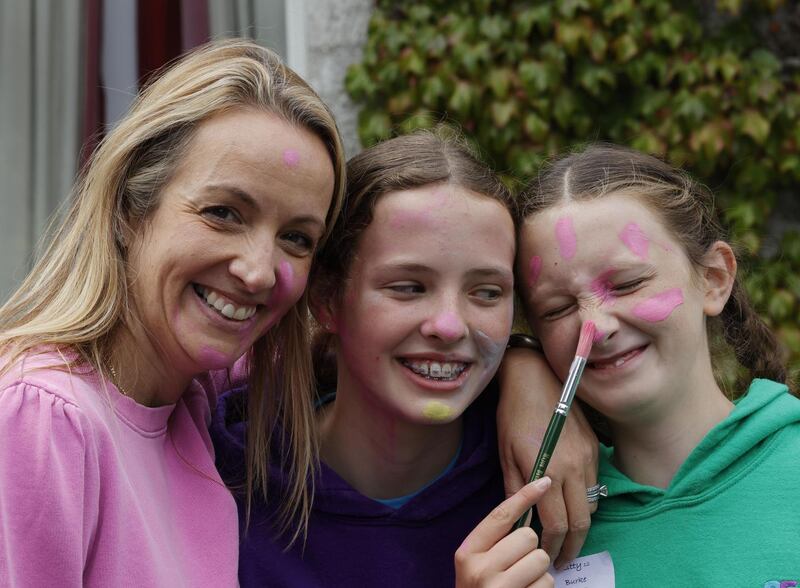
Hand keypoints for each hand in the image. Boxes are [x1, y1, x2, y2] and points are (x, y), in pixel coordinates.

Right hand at [455, 478, 553, 587]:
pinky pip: (547, 584)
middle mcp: (479, 569)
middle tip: (517, 565)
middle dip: (530, 550)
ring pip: (542, 560)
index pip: (501, 515)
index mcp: (467, 552)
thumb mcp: (475, 564)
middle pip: (528, 536)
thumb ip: (494, 541)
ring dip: (539, 572)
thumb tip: (527, 508)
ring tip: (522, 583)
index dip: (525, 496)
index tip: (545, 480)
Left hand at [496, 348, 598, 566]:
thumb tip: (521, 520)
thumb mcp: (506, 454)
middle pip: (582, 521)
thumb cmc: (512, 414)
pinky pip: (596, 483)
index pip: (557, 524)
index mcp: (549, 471)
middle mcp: (575, 467)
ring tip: (568, 533)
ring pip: (593, 504)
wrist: (534, 376)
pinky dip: (586, 499)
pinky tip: (572, 502)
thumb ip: (517, 490)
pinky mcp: (595, 447)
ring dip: (582, 522)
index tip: (547, 555)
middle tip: (563, 557)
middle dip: (573, 545)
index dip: (553, 545)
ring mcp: (589, 456)